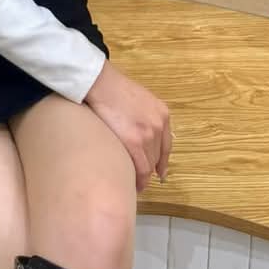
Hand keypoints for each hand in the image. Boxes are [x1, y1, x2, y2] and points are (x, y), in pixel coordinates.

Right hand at [84, 60, 171, 190]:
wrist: (101, 83)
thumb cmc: (114, 89)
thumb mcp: (140, 99)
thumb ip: (146, 116)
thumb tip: (142, 134)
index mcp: (162, 114)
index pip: (166, 145)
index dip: (162, 162)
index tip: (160, 173)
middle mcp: (159, 125)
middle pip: (157, 156)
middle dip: (149, 169)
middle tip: (140, 178)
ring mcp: (148, 134)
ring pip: (149, 165)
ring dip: (142, 176)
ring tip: (134, 183)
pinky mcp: (135, 142)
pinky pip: (141, 169)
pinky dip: (139, 180)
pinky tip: (133, 184)